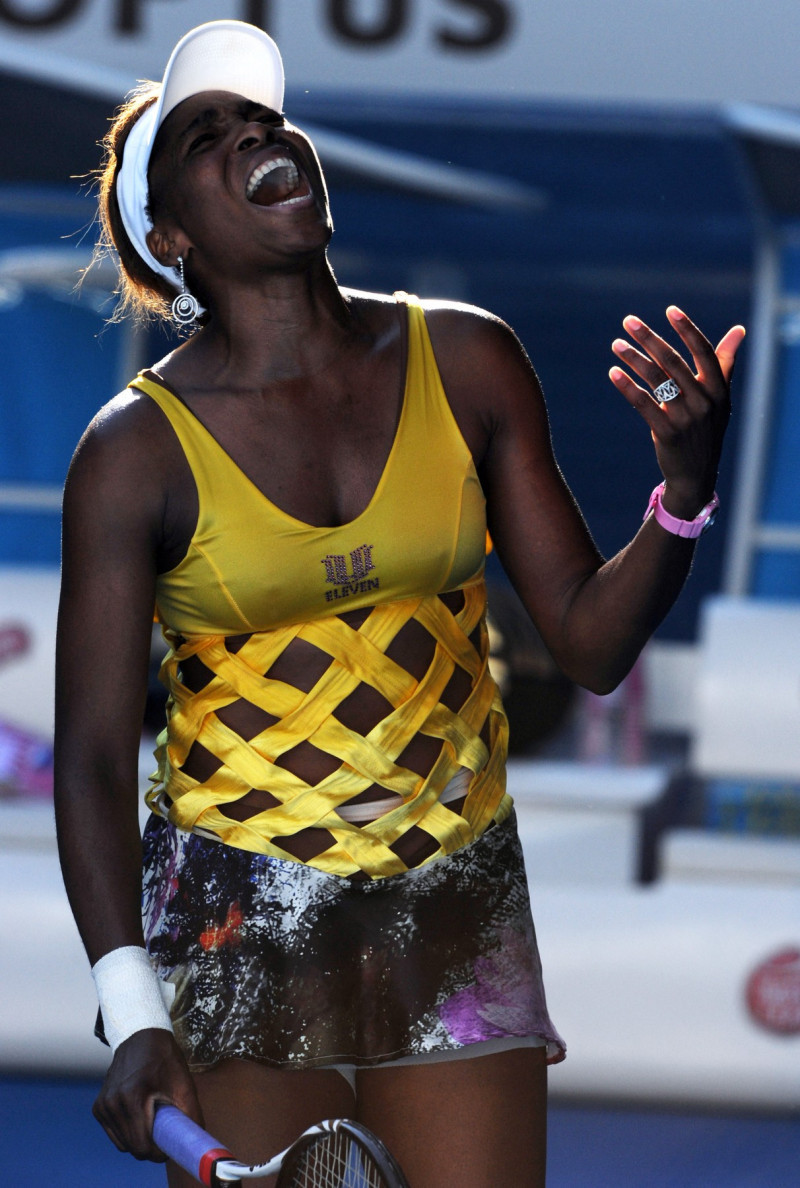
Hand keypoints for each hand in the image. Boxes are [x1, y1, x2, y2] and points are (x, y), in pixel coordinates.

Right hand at [92, 1028, 202, 1161]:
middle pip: (131, 1147)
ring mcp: (103, 1105)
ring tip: (152, 1119)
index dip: (158, 1153)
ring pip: (122, 1143)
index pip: (141, 1146)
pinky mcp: (98, 1106)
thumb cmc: (164, 1058)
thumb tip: (194, 1140)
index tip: (169, 1145)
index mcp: (133, 1098)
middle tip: (164, 1133)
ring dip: (138, 1139)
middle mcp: (113, 1103)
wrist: (141, 1036)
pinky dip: (127, 1132)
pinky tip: (139, 1116)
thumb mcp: (184, 1084)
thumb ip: (191, 1115)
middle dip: (149, 1147)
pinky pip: (114, 1133)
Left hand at [609, 306, 744, 517]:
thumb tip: (739, 330)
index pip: (703, 352)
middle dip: (649, 338)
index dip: (687, 329)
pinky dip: (627, 387)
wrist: (696, 474)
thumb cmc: (706, 428)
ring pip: (656, 380)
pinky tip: (613, 372)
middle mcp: (704, 401)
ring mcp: (686, 418)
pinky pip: (643, 404)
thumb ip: (725, 363)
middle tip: (629, 321)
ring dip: (633, 358)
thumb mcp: (720, 398)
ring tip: (616, 344)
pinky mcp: (666, 433)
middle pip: (673, 361)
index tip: (670, 310)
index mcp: (719, 389)